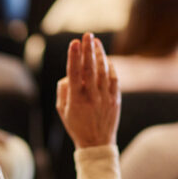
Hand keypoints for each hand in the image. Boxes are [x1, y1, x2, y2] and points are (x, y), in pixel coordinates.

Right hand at [56, 32, 119, 147]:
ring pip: (103, 72)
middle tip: (88, 35)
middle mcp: (91, 96)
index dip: (74, 56)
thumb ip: (63, 90)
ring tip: (96, 42)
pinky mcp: (115, 100)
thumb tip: (69, 75)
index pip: (74, 73)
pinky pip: (114, 80)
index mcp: (76, 99)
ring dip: (100, 55)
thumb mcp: (62, 109)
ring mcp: (105, 98)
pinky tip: (106, 59)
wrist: (96, 144)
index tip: (74, 43)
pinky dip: (111, 68)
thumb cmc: (76, 125)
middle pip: (90, 68)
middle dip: (88, 50)